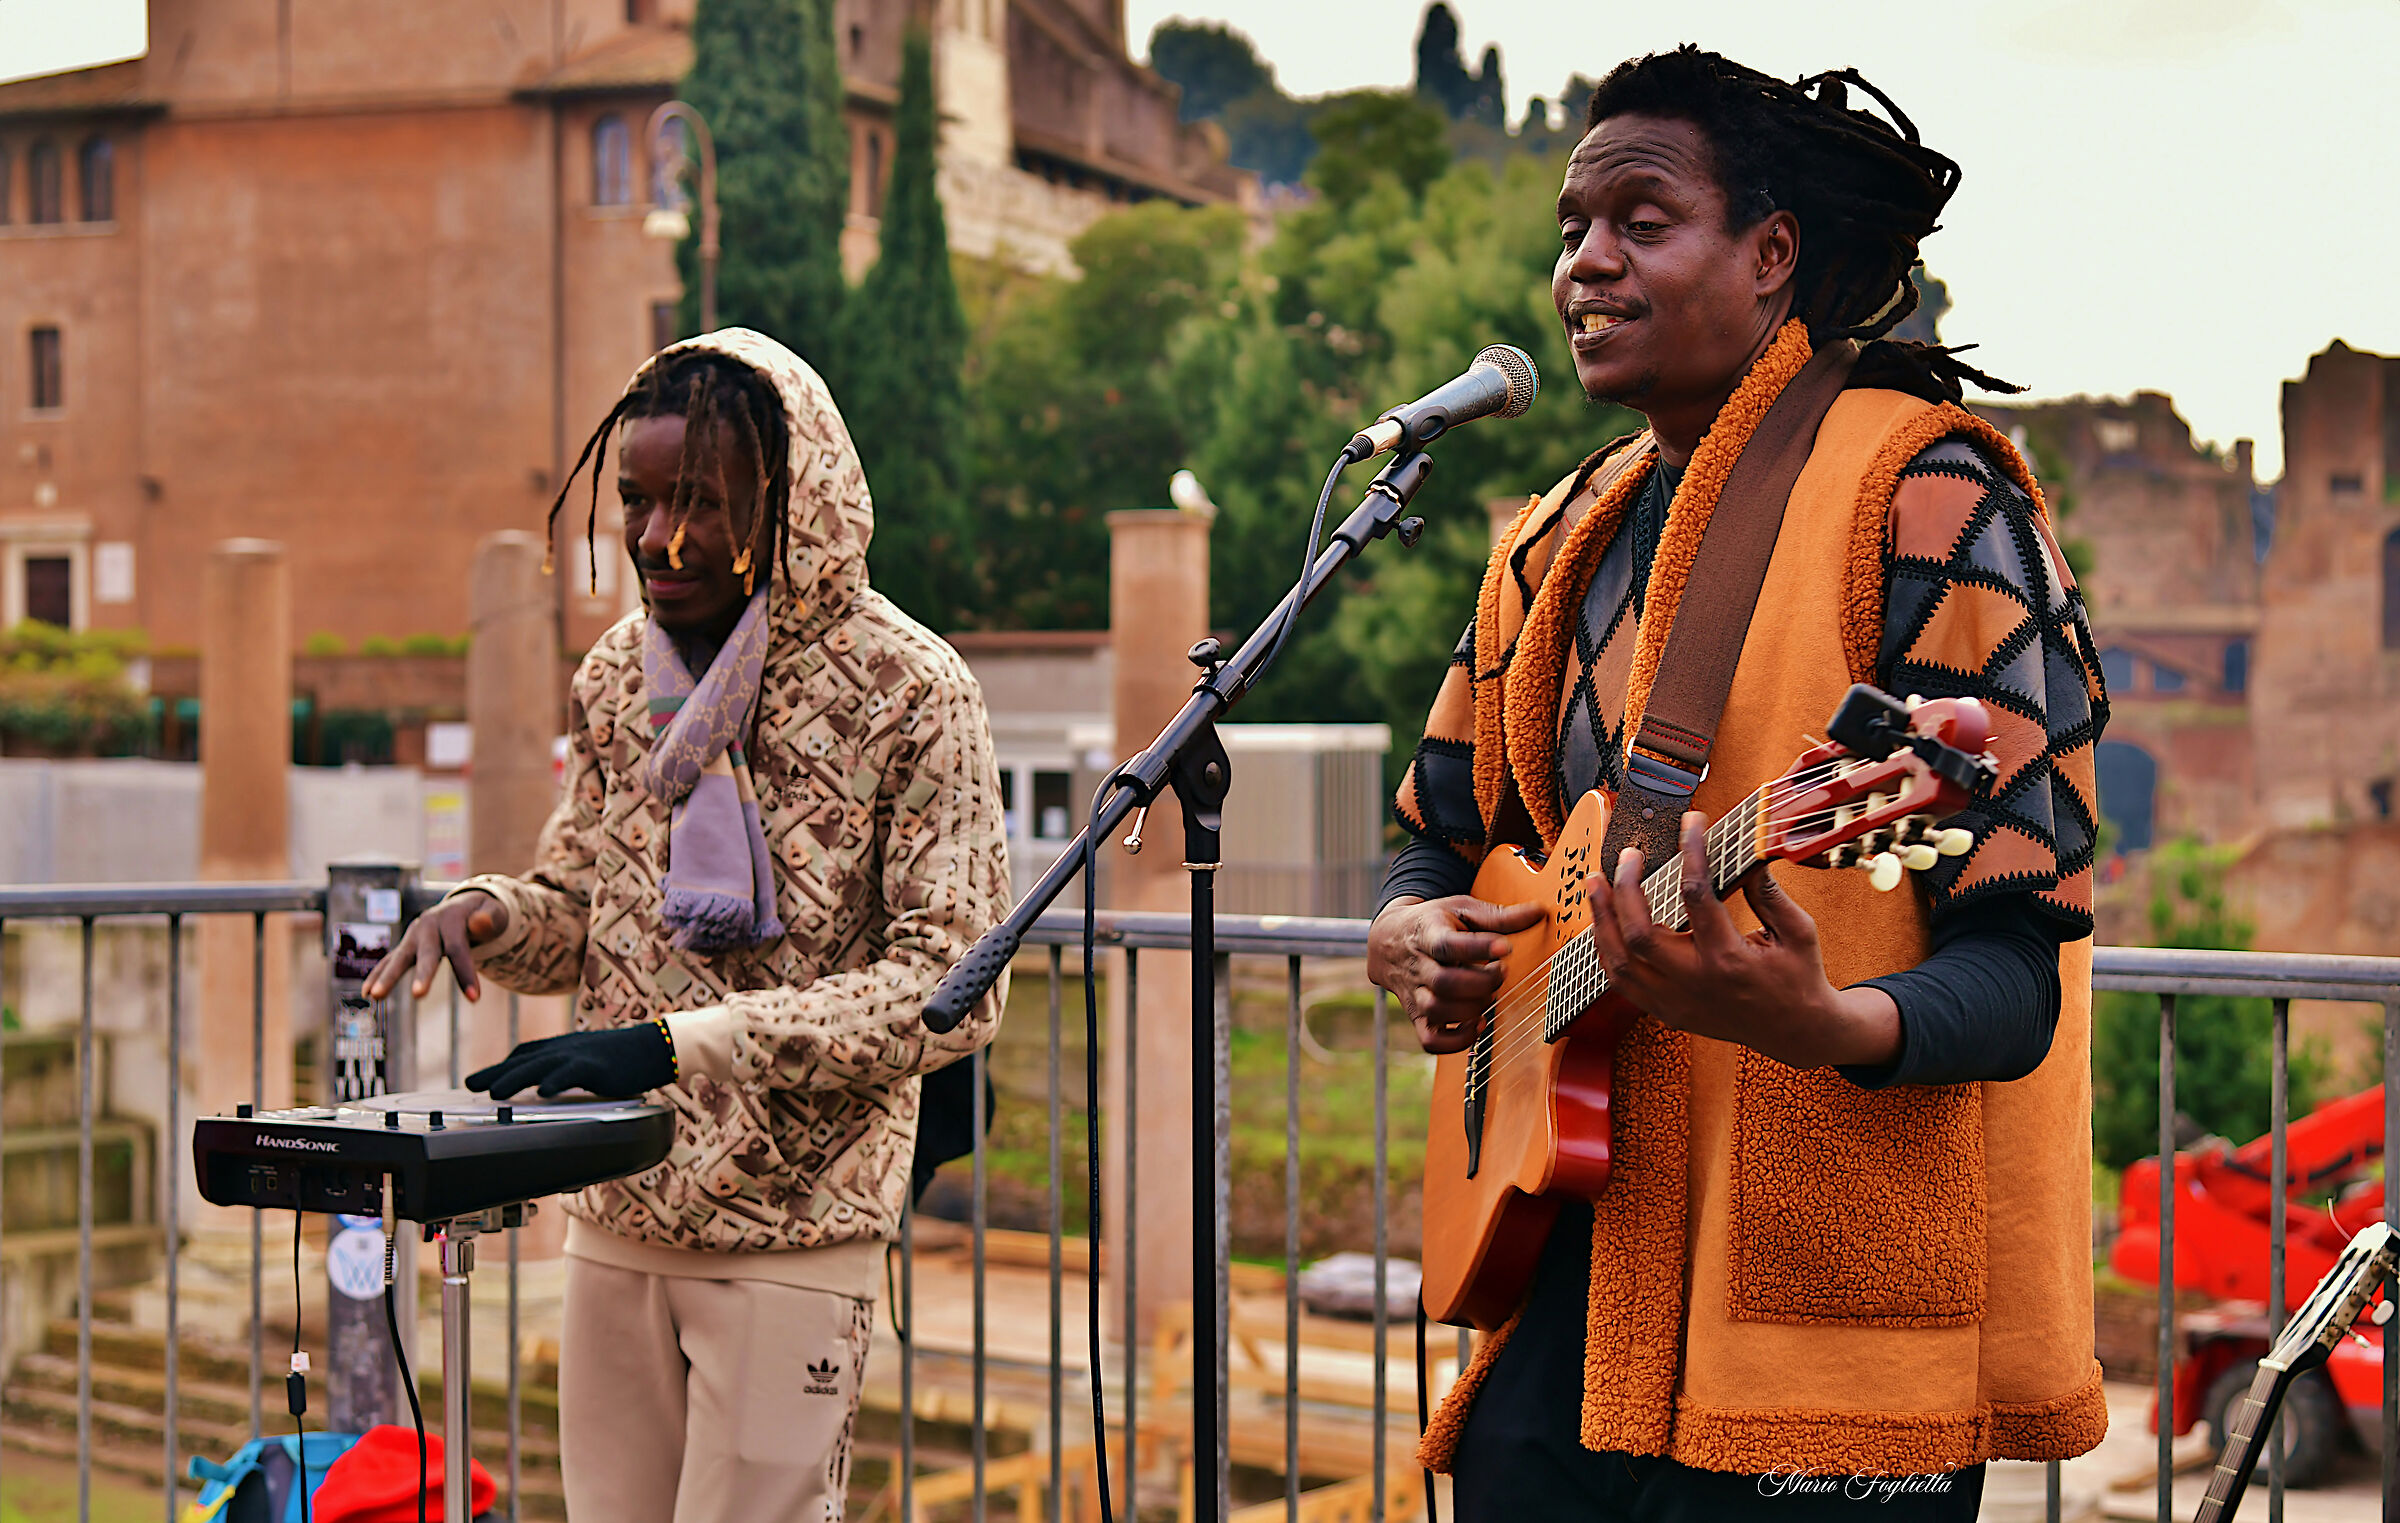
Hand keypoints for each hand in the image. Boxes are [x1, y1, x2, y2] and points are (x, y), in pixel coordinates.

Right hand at [362, 891, 507, 1002]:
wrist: (465, 905)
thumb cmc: (485, 914)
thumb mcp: (496, 913)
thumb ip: (490, 919)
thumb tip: (479, 922)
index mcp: (451, 919)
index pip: (458, 949)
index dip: (466, 973)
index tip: (475, 998)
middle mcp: (428, 927)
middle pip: (426, 954)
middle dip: (423, 975)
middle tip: (418, 995)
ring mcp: (414, 937)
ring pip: (400, 958)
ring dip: (388, 977)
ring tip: (376, 996)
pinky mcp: (407, 946)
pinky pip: (390, 961)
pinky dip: (378, 975)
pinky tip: (367, 993)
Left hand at [464, 1023, 675, 1099]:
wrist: (654, 1047)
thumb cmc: (623, 1059)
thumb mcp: (587, 1060)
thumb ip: (567, 1070)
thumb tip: (548, 1088)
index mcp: (562, 1047)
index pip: (525, 1053)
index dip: (501, 1065)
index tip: (481, 1078)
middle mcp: (564, 1048)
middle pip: (523, 1059)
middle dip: (494, 1072)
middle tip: (469, 1084)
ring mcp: (579, 1055)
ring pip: (539, 1065)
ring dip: (514, 1077)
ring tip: (493, 1092)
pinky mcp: (596, 1065)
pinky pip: (571, 1072)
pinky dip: (556, 1081)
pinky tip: (543, 1091)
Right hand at [1368, 894, 1545, 1054]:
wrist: (1388, 940)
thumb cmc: (1434, 923)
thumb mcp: (1462, 910)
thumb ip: (1500, 916)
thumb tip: (1540, 912)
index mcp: (1428, 934)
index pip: (1447, 944)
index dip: (1478, 948)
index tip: (1505, 948)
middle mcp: (1418, 966)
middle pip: (1444, 983)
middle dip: (1481, 982)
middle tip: (1500, 972)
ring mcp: (1415, 994)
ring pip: (1437, 1010)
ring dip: (1472, 1008)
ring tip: (1489, 995)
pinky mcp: (1417, 1016)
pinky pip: (1430, 1040)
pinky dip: (1457, 1040)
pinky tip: (1478, 1023)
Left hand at [1585, 812, 1899, 1070]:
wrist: (1797, 1033)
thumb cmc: (1798, 978)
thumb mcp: (1798, 932)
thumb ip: (1769, 894)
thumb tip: (1748, 854)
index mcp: (1730, 958)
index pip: (1697, 895)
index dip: (1690, 851)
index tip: (1690, 823)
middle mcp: (1696, 983)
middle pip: (1639, 934)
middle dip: (1624, 889)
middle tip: (1627, 855)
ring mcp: (1676, 1002)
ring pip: (1619, 962)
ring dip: (1602, 919)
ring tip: (1596, 883)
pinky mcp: (1666, 1013)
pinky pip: (1621, 982)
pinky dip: (1606, 950)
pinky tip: (1603, 923)